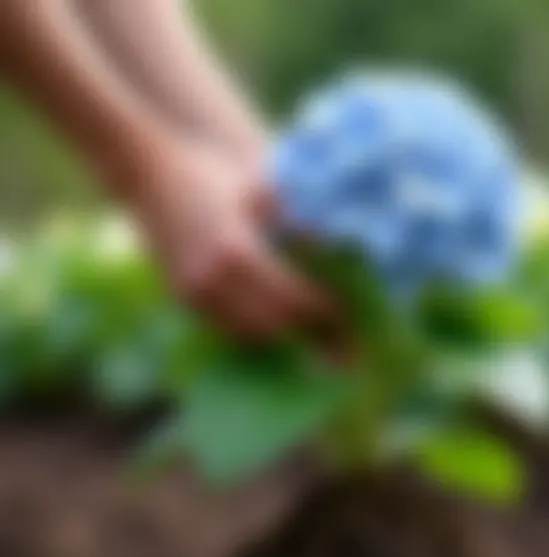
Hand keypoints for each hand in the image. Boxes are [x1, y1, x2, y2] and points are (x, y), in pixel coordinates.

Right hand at [131, 139, 333, 341]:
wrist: (148, 172)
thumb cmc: (211, 173)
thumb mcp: (263, 189)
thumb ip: (300, 221)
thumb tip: (338, 251)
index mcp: (239, 254)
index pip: (295, 301)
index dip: (325, 316)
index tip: (350, 321)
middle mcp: (215, 282)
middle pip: (276, 326)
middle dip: (309, 335)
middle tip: (337, 344)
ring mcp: (194, 293)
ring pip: (250, 334)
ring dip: (282, 336)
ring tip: (310, 336)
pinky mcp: (182, 297)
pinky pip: (226, 328)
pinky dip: (254, 330)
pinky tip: (275, 326)